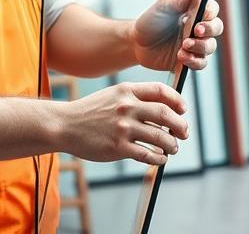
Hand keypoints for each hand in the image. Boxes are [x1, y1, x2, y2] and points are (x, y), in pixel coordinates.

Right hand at [58, 82, 188, 165]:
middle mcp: (127, 107)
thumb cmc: (90, 111)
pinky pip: (147, 154)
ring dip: (171, 144)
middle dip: (180, 125)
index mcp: (126, 91)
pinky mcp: (117, 147)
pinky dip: (158, 158)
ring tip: (173, 147)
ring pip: (160, 136)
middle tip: (184, 132)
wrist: (64, 125)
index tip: (183, 110)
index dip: (177, 100)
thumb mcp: (112, 95)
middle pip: (166, 114)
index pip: (161, 91)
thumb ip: (135, 98)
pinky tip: (160, 158)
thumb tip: (164, 109)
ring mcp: (123, 128)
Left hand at [130, 0, 223, 71]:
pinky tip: (182, 56)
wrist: (137, 43)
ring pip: (210, 46)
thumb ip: (179, 1)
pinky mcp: (190, 60)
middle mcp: (199, 27)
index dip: (211, 12)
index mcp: (195, 11)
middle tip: (197, 31)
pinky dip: (194, 61)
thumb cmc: (150, 21)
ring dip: (200, 46)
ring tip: (184, 45)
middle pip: (217, 27)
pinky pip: (201, 63)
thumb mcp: (162, 6)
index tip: (203, 15)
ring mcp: (196, 44)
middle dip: (210, 29)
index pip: (212, 9)